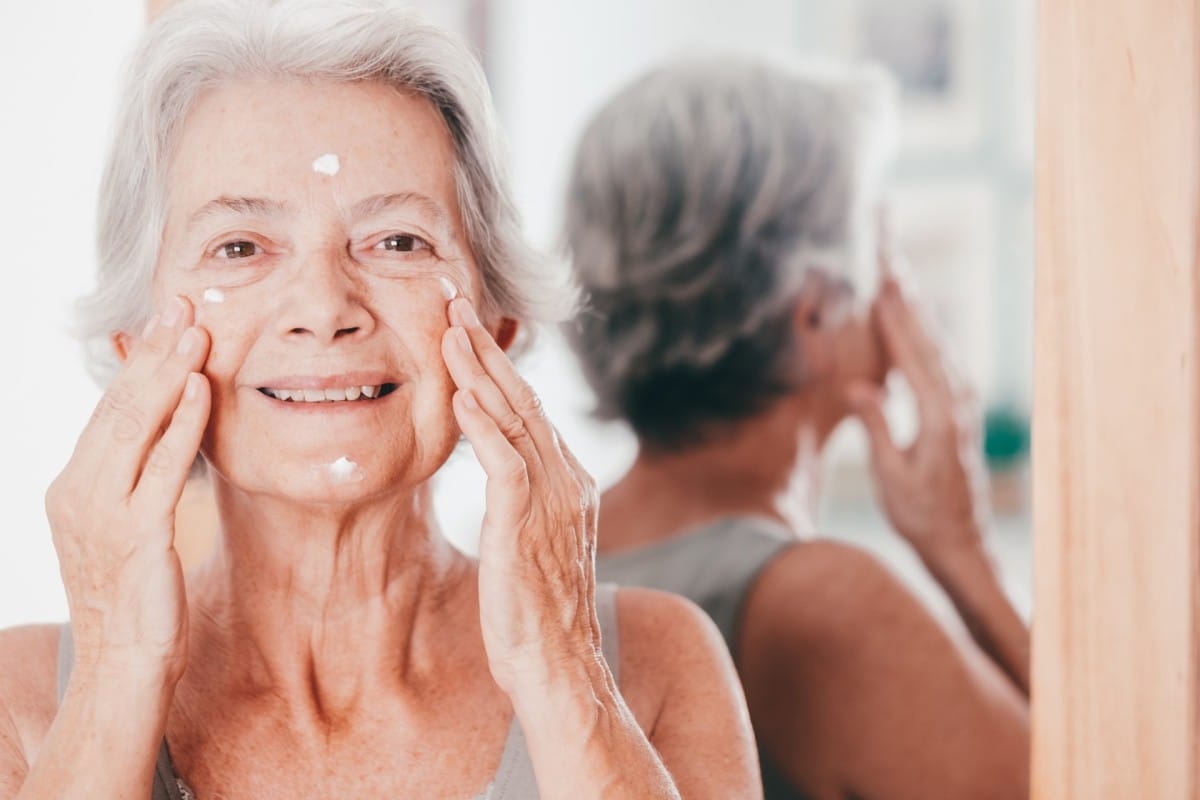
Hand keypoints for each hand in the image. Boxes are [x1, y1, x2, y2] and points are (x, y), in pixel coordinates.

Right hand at [45, 296, 210, 683]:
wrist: (122, 664)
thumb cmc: (135, 594)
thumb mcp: (130, 523)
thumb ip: (141, 473)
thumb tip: (165, 423)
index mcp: (75, 485)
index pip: (110, 411)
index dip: (141, 364)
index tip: (168, 320)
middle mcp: (79, 491)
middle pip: (118, 407)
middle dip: (153, 352)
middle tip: (184, 304)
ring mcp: (102, 512)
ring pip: (134, 426)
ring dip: (167, 374)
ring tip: (195, 330)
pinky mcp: (135, 535)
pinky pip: (161, 468)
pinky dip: (181, 424)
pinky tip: (200, 388)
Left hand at [440, 298, 601, 696]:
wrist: (560, 665)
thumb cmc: (537, 613)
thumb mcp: (530, 544)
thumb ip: (521, 502)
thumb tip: (501, 475)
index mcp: (568, 482)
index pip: (530, 410)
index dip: (497, 366)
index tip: (468, 331)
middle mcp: (567, 480)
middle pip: (523, 397)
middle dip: (487, 347)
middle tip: (456, 301)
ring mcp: (552, 499)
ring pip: (514, 417)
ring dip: (479, 368)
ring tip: (450, 326)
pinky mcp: (527, 524)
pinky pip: (505, 461)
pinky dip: (483, 423)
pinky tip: (460, 392)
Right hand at [845, 255, 990, 564]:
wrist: (959, 542)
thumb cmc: (920, 515)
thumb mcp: (891, 476)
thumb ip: (877, 426)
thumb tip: (859, 384)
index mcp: (940, 415)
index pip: (913, 351)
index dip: (894, 312)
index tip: (879, 274)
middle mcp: (958, 400)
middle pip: (928, 333)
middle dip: (906, 291)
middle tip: (887, 250)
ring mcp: (962, 401)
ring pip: (935, 340)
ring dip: (914, 304)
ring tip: (892, 269)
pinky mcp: (958, 406)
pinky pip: (937, 356)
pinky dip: (920, 329)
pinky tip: (907, 315)